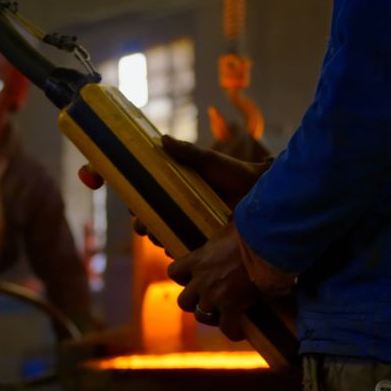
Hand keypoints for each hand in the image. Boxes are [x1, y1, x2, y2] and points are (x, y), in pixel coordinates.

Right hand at [131, 135, 270, 248]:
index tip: (132, 205)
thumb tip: (162, 139)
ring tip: (157, 236)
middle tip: (142, 225)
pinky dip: (175, 251)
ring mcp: (190, 226)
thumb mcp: (209, 161)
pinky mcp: (203, 241)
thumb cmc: (235, 172)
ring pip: (163, 237)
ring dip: (156, 238)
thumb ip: (187, 152)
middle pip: (150, 221)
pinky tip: (174, 248)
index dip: (136, 203)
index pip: (147, 198)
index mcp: (175, 189)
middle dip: (142, 225)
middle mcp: (179, 209)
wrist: (258, 190)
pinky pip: (183, 251)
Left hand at [166, 222, 257, 339]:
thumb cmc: (250, 230)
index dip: (183, 276)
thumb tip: (234, 226)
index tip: (193, 277)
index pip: (174, 272)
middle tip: (209, 298)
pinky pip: (228, 327)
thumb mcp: (229, 228)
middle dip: (195, 301)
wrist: (265, 242)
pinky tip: (240, 330)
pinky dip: (233, 330)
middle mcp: (201, 280)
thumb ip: (224, 236)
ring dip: (211, 316)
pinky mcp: (233, 306)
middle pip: (184, 302)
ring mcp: (215, 295)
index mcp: (198, 259)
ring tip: (224, 314)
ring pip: (201, 316)